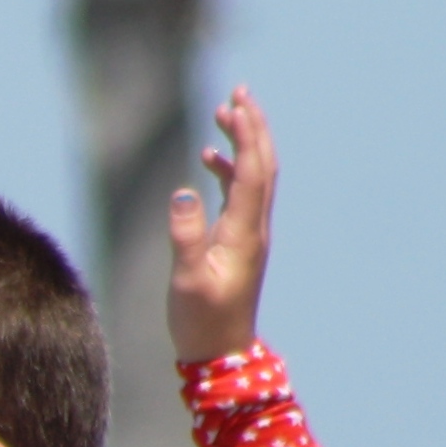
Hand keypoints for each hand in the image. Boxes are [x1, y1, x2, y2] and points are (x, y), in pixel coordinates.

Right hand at [166, 85, 277, 364]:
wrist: (222, 353)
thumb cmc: (202, 319)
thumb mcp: (187, 279)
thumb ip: (185, 235)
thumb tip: (183, 190)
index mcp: (244, 231)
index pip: (252, 169)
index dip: (248, 132)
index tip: (238, 101)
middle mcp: (254, 227)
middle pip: (262, 164)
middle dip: (253, 126)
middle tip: (239, 93)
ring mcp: (249, 235)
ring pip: (253, 176)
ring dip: (242, 143)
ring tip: (223, 115)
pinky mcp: (239, 243)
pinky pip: (240, 195)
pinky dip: (229, 170)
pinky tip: (209, 161)